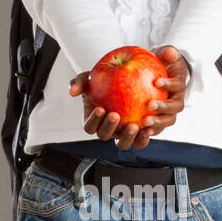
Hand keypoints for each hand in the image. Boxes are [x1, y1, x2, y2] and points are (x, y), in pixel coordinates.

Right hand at [68, 46, 190, 150]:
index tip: (100, 108)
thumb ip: (79, 82)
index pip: (89, 127)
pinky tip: (150, 126)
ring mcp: (123, 134)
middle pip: (105, 136)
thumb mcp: (91, 76)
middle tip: (115, 115)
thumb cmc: (105, 79)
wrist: (128, 80)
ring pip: (124, 143)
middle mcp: (108, 130)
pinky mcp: (139, 134)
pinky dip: (144, 137)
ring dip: (128, 137)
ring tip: (134, 125)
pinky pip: (141, 140)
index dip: (93, 121)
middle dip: (109, 128)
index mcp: (94, 121)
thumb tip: (72, 91)